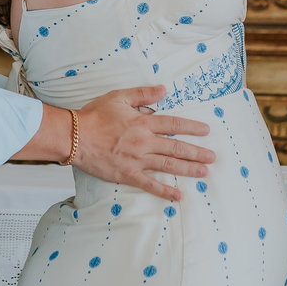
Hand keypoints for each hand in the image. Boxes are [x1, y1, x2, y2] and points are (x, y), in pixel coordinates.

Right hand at [75, 85, 214, 202]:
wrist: (74, 137)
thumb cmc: (94, 116)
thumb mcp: (118, 97)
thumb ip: (142, 94)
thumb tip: (163, 89)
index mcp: (143, 123)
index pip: (174, 125)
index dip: (192, 127)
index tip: (205, 131)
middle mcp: (144, 142)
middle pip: (176, 148)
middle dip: (196, 152)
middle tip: (212, 157)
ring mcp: (137, 160)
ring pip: (168, 166)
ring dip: (188, 169)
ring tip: (204, 172)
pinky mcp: (127, 174)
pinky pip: (150, 185)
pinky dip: (165, 191)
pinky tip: (178, 196)